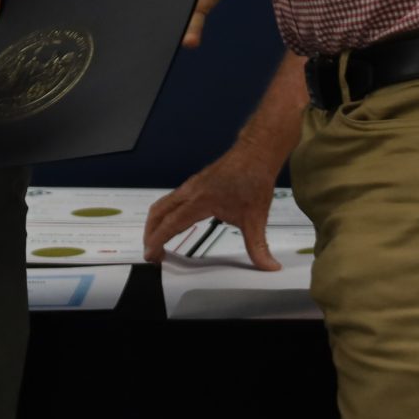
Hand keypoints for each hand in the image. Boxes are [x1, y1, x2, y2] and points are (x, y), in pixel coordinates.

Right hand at [143, 144, 286, 269]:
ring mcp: (191, 186)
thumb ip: (258, 246)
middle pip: (158, 212)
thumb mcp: (256, 218)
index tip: (151, 256)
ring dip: (156, 223)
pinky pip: (172, 200)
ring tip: (158, 242)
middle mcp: (190, 192)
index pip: (171, 224)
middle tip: (152, 254)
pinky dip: (165, 214)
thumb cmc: (254, 179)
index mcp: (200, 201)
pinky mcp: (196, 184)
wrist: (256, 152)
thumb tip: (269, 266)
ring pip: (163, 204)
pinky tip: (174, 223)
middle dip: (150, 233)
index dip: (157, 241)